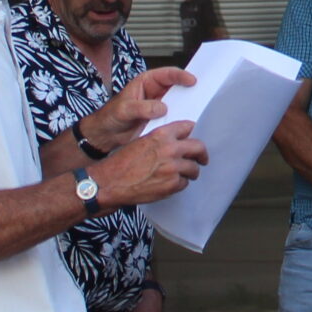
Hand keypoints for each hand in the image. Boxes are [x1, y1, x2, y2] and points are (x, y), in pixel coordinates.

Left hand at [85, 65, 194, 151]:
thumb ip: (142, 108)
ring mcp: (159, 105)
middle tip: (203, 91)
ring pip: (178, 101)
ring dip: (187, 104)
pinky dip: (181, 118)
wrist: (105, 135)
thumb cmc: (110, 117)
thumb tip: (162, 108)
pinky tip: (189, 121)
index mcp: (146, 81)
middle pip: (177, 86)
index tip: (192, 80)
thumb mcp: (124, 110)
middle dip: (189, 88)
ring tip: (200, 107)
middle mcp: (155, 91)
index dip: (181, 76)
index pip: (167, 74)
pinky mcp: (160, 119)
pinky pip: (174, 116)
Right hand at [90, 122, 204, 208]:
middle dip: (202, 154)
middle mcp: (170, 149)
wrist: (109, 183)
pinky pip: (184, 183)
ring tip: (186, 175)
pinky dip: (179, 184)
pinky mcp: (172, 184)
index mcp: (161, 135)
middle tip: (202, 159)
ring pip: (193, 168)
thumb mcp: (141, 141)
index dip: (191, 132)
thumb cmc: (121, 163)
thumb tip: (176, 140)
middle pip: (198, 148)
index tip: (193, 137)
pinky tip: (170, 184)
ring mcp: (173, 167)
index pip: (187, 127)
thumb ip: (160, 139)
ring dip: (190, 172)